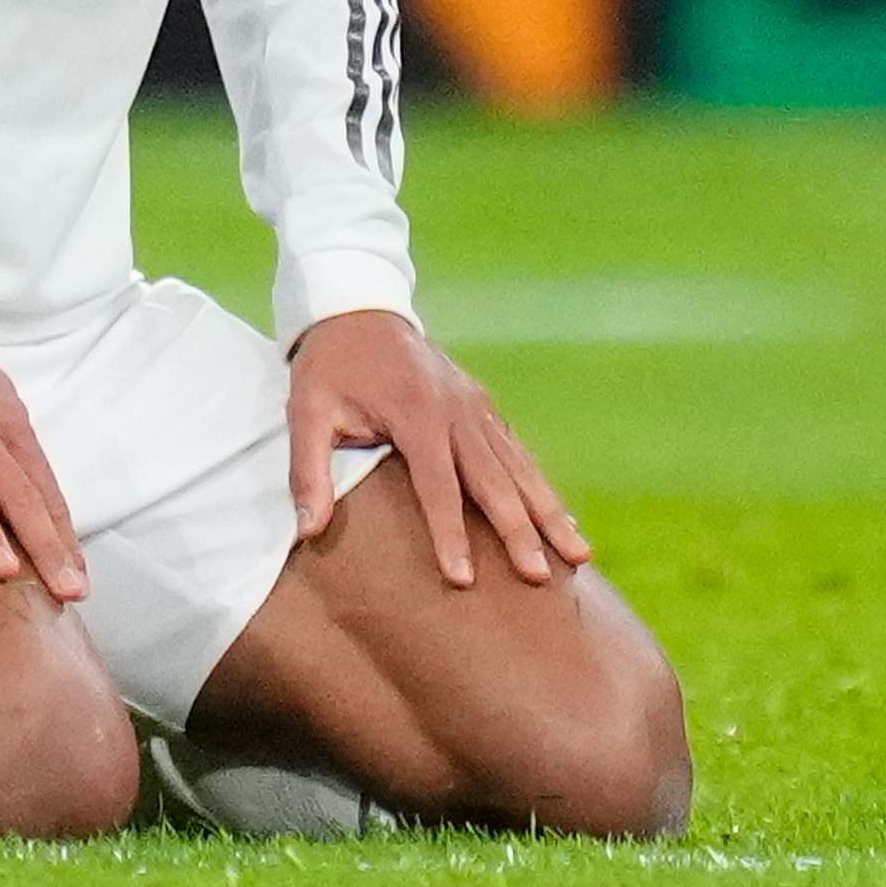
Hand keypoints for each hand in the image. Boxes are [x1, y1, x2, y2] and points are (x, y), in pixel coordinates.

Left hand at [288, 307, 588, 590]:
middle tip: (541, 576)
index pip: (437, 485)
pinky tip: (562, 517)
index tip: (463, 579)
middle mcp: (456, 410)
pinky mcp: (481, 405)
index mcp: (415, 413)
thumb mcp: (306, 410)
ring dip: (549, 510)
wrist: (358, 306)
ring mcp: (475, 405)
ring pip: (519, 466)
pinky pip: (517, 450)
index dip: (449, 533)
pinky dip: (541, 485)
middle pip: (494, 479)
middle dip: (519, 530)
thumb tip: (309, 531)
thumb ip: (308, 469)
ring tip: (580, 553)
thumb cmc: (329, 367)